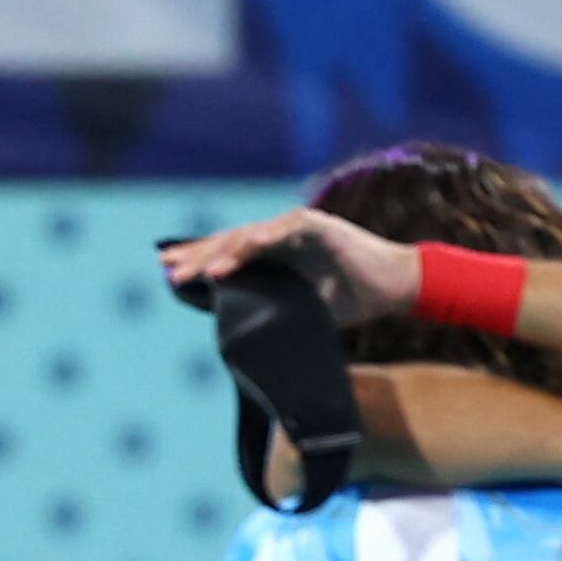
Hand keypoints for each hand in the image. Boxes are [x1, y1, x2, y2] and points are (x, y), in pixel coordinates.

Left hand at [159, 208, 422, 327]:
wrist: (394, 288)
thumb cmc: (351, 301)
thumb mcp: (301, 310)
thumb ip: (271, 310)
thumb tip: (237, 334)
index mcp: (276, 252)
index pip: (230, 253)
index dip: (199, 260)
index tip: (168, 273)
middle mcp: (282, 234)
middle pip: (231, 241)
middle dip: (198, 255)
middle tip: (167, 269)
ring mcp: (298, 227)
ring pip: (250, 236)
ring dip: (223, 252)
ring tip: (199, 272)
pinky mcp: (318, 226)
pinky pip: (281, 232)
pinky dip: (258, 244)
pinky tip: (236, 257)